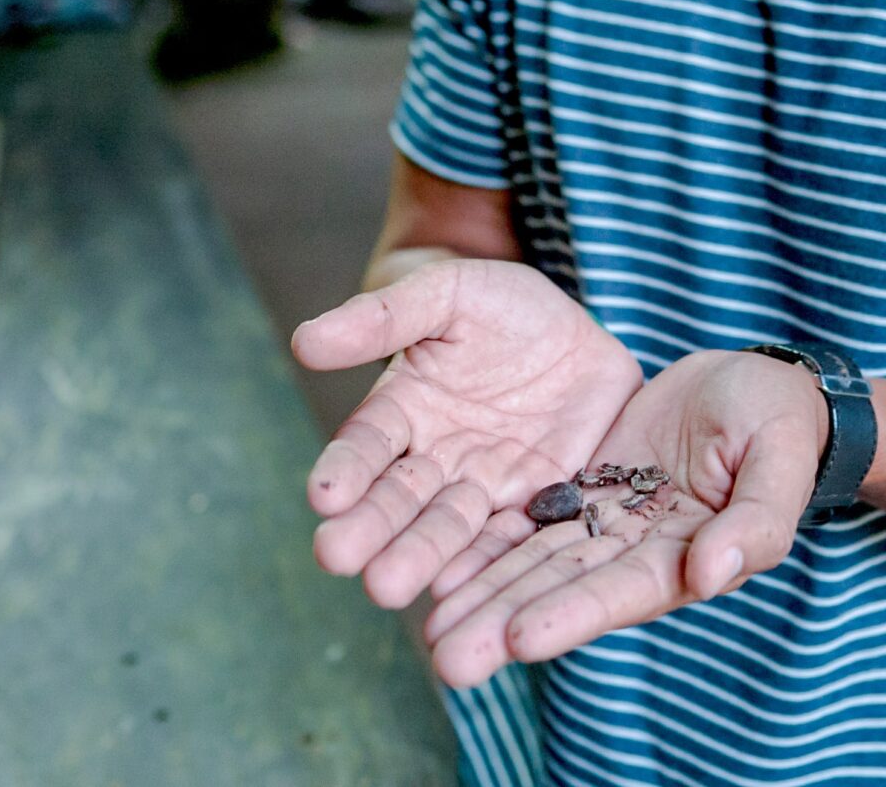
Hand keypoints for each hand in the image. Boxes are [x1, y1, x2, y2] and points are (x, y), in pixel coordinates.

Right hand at [291, 259, 643, 610]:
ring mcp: (484, 488)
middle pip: (398, 499)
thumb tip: (304, 341)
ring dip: (417, 558)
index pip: (365, 444)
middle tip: (337, 558)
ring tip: (387, 587)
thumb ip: (385, 317)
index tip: (322, 494)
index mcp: (402, 410)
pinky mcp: (536, 505)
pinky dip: (485, 566)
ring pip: (448, 529)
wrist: (582, 336)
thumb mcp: (449, 295)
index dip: (343, 469)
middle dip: (369, 529)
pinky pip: (509, 539)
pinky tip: (462, 590)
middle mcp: (435, 460)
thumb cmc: (505, 309)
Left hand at [420, 349, 826, 688]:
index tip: (519, 639)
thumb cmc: (779, 422)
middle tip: (445, 657)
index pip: (625, 591)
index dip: (573, 614)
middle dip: (506, 623)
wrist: (755, 385)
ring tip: (427, 628)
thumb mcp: (778, 460)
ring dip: (484, 596)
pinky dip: (488, 546)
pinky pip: (529, 523)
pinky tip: (440, 567)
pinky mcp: (584, 492)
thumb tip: (713, 574)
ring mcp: (608, 526)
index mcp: (692, 555)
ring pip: (535, 564)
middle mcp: (640, 553)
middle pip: (565, 592)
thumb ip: (756, 520)